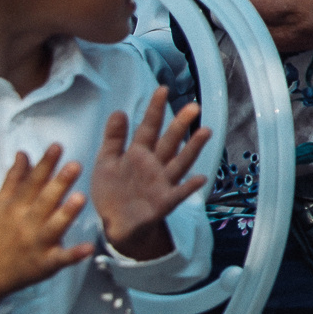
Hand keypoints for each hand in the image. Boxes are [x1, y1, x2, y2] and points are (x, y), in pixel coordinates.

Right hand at [0, 144, 94, 313]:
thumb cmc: (0, 233)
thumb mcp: (2, 204)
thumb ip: (15, 178)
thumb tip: (24, 153)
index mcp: (16, 206)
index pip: (32, 182)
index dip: (45, 164)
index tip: (57, 146)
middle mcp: (27, 223)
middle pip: (44, 201)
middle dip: (59, 183)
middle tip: (75, 165)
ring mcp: (37, 243)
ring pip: (54, 227)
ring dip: (66, 214)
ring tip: (80, 198)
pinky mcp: (47, 263)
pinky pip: (61, 258)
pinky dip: (74, 254)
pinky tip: (88, 248)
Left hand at [90, 89, 210, 262]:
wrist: (115, 224)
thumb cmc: (112, 191)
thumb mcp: (106, 162)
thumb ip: (113, 139)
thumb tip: (120, 111)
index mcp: (138, 153)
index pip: (148, 127)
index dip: (154, 109)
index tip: (162, 89)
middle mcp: (154, 164)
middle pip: (169, 141)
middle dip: (180, 124)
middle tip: (193, 107)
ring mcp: (162, 182)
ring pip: (180, 161)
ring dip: (192, 148)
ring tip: (206, 131)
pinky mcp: (165, 201)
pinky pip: (179, 193)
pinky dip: (189, 186)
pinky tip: (200, 178)